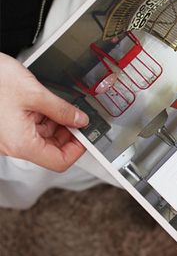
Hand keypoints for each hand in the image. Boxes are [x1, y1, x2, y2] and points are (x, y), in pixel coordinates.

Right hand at [0, 53, 88, 171]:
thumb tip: (80, 120)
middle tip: (79, 118)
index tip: (87, 136)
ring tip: (65, 108)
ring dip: (58, 125)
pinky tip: (50, 106)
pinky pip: (33, 129)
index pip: (58, 161)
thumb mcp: (35, 94)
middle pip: (52, 150)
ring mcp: (11, 136)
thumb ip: (62, 110)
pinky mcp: (9, 126)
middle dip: (69, 135)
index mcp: (22, 143)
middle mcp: (15, 144)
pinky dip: (46, 119)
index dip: (78, 150)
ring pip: (44, 139)